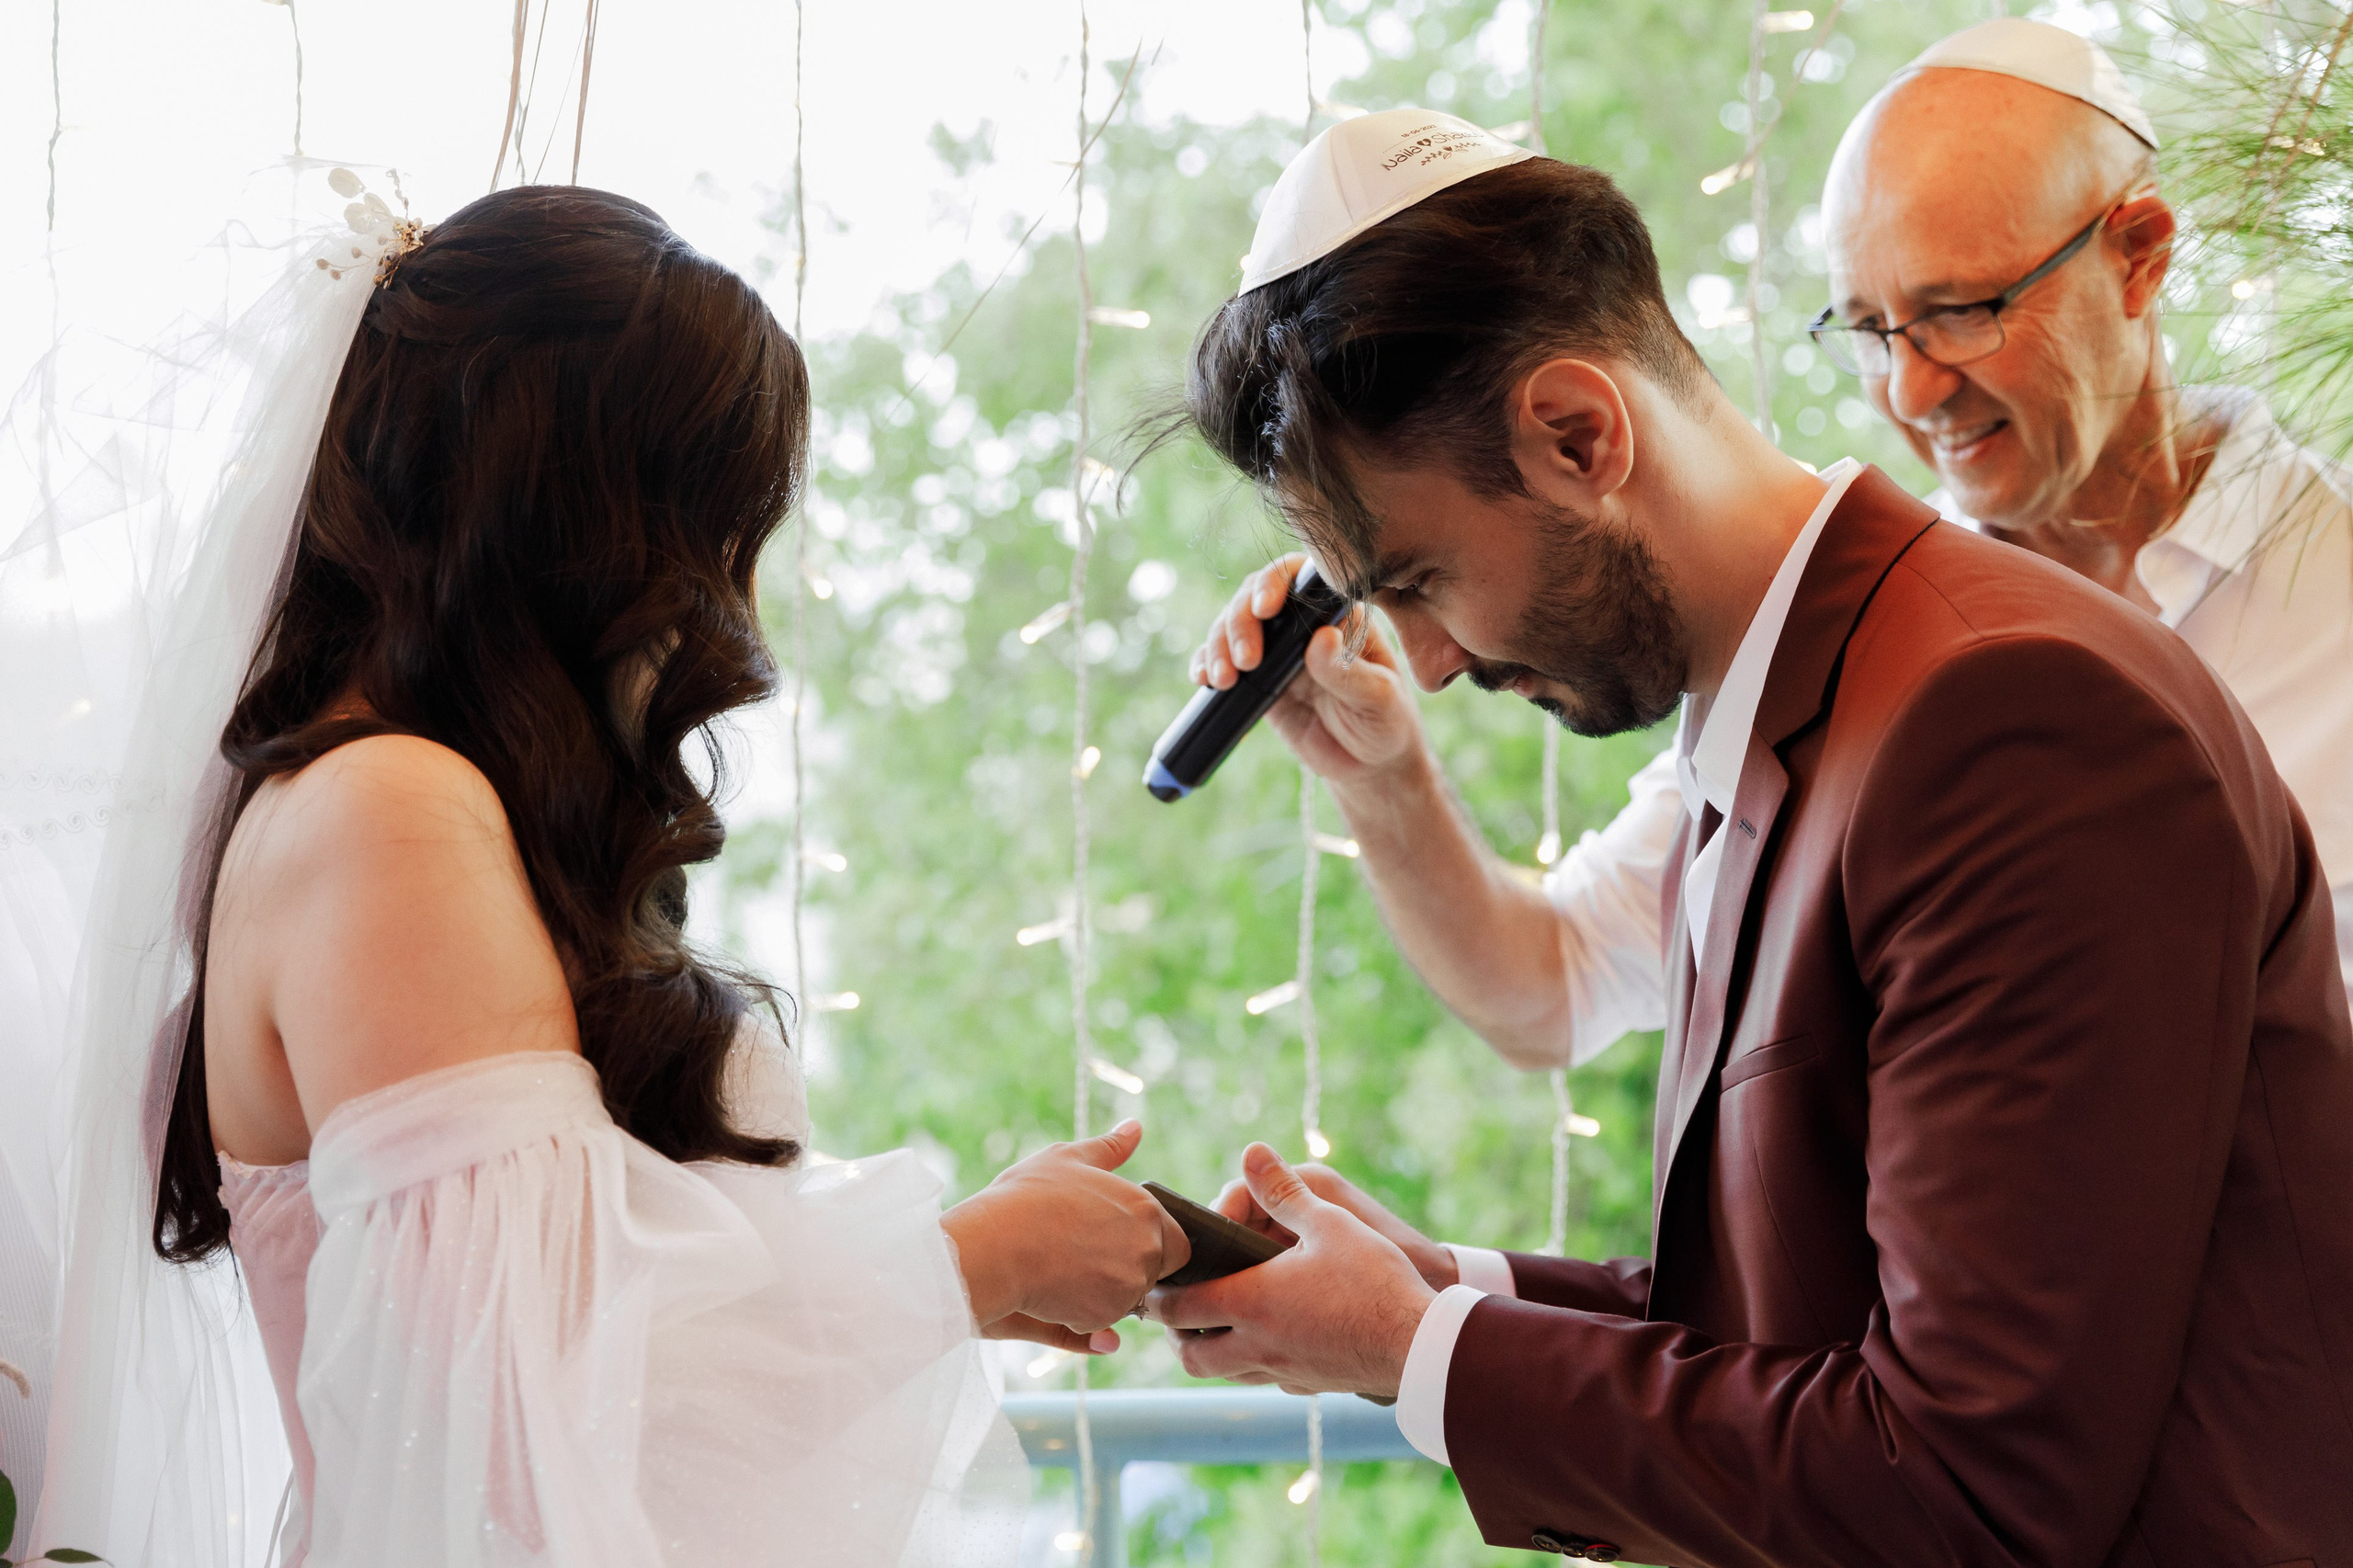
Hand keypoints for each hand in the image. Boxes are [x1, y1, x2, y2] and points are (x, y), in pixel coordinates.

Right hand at [945, 1119, 1190, 1353]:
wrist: (995, 1246)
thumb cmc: (1027, 1197)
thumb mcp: (1068, 1159)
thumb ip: (1110, 1148)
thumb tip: (1135, 1128)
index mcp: (1145, 1208)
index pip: (1176, 1241)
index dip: (1148, 1243)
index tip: (1111, 1239)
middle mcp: (1148, 1247)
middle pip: (1153, 1271)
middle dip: (1128, 1268)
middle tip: (1083, 1256)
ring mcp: (1129, 1284)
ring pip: (1127, 1298)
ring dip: (1105, 1291)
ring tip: (1064, 1270)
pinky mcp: (1106, 1315)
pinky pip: (1103, 1321)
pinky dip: (1084, 1313)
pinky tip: (1055, 1291)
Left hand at [1145, 1143, 1435, 1398]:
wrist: (1420, 1343)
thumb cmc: (1374, 1279)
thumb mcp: (1329, 1221)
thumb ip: (1283, 1190)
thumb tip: (1250, 1152)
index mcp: (1251, 1301)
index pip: (1180, 1308)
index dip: (1158, 1297)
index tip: (1150, 1284)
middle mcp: (1257, 1344)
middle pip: (1191, 1356)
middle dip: (1176, 1336)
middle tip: (1176, 1312)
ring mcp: (1283, 1371)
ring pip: (1225, 1374)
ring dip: (1210, 1353)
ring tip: (1214, 1327)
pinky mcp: (1310, 1384)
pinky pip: (1264, 1380)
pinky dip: (1250, 1365)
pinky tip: (1268, 1342)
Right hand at [1188, 555, 1424, 786]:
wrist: (1368, 767)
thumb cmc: (1386, 724)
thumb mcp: (1380, 700)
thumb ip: (1350, 673)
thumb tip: (1321, 637)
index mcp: (1339, 615)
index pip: (1302, 579)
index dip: (1276, 582)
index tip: (1264, 608)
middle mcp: (1303, 624)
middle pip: (1255, 596)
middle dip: (1241, 622)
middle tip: (1246, 661)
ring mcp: (1276, 650)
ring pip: (1232, 626)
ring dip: (1219, 645)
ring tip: (1224, 680)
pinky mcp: (1257, 679)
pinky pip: (1222, 661)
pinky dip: (1206, 663)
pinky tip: (1203, 678)